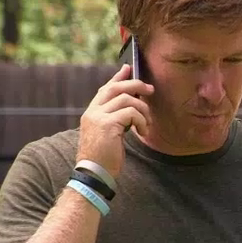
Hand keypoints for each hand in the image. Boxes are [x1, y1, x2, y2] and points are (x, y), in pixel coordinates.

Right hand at [76, 64, 153, 178]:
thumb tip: (131, 106)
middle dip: (136, 85)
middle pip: (116, 88)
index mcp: (91, 113)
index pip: (105, 88)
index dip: (118, 77)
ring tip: (146, 123)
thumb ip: (115, 119)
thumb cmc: (103, 158)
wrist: (94, 174)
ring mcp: (98, 117)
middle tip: (150, 90)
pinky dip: (141, 121)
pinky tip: (143, 131)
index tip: (128, 68)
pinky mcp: (108, 124)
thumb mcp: (108, 134)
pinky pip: (131, 113)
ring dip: (142, 110)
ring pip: (127, 99)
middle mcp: (92, 112)